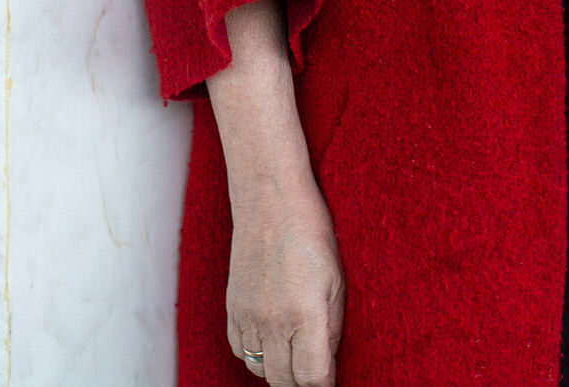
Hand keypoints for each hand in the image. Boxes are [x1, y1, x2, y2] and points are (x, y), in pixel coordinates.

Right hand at [225, 178, 344, 386]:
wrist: (269, 201)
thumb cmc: (311, 235)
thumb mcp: (336, 282)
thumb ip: (332, 330)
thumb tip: (327, 364)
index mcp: (305, 315)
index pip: (311, 379)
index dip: (323, 384)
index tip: (330, 379)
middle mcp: (272, 321)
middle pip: (283, 380)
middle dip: (301, 382)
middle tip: (314, 370)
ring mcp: (247, 315)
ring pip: (258, 369)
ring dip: (278, 369)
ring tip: (294, 354)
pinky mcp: (232, 306)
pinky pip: (239, 349)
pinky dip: (255, 354)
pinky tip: (272, 340)